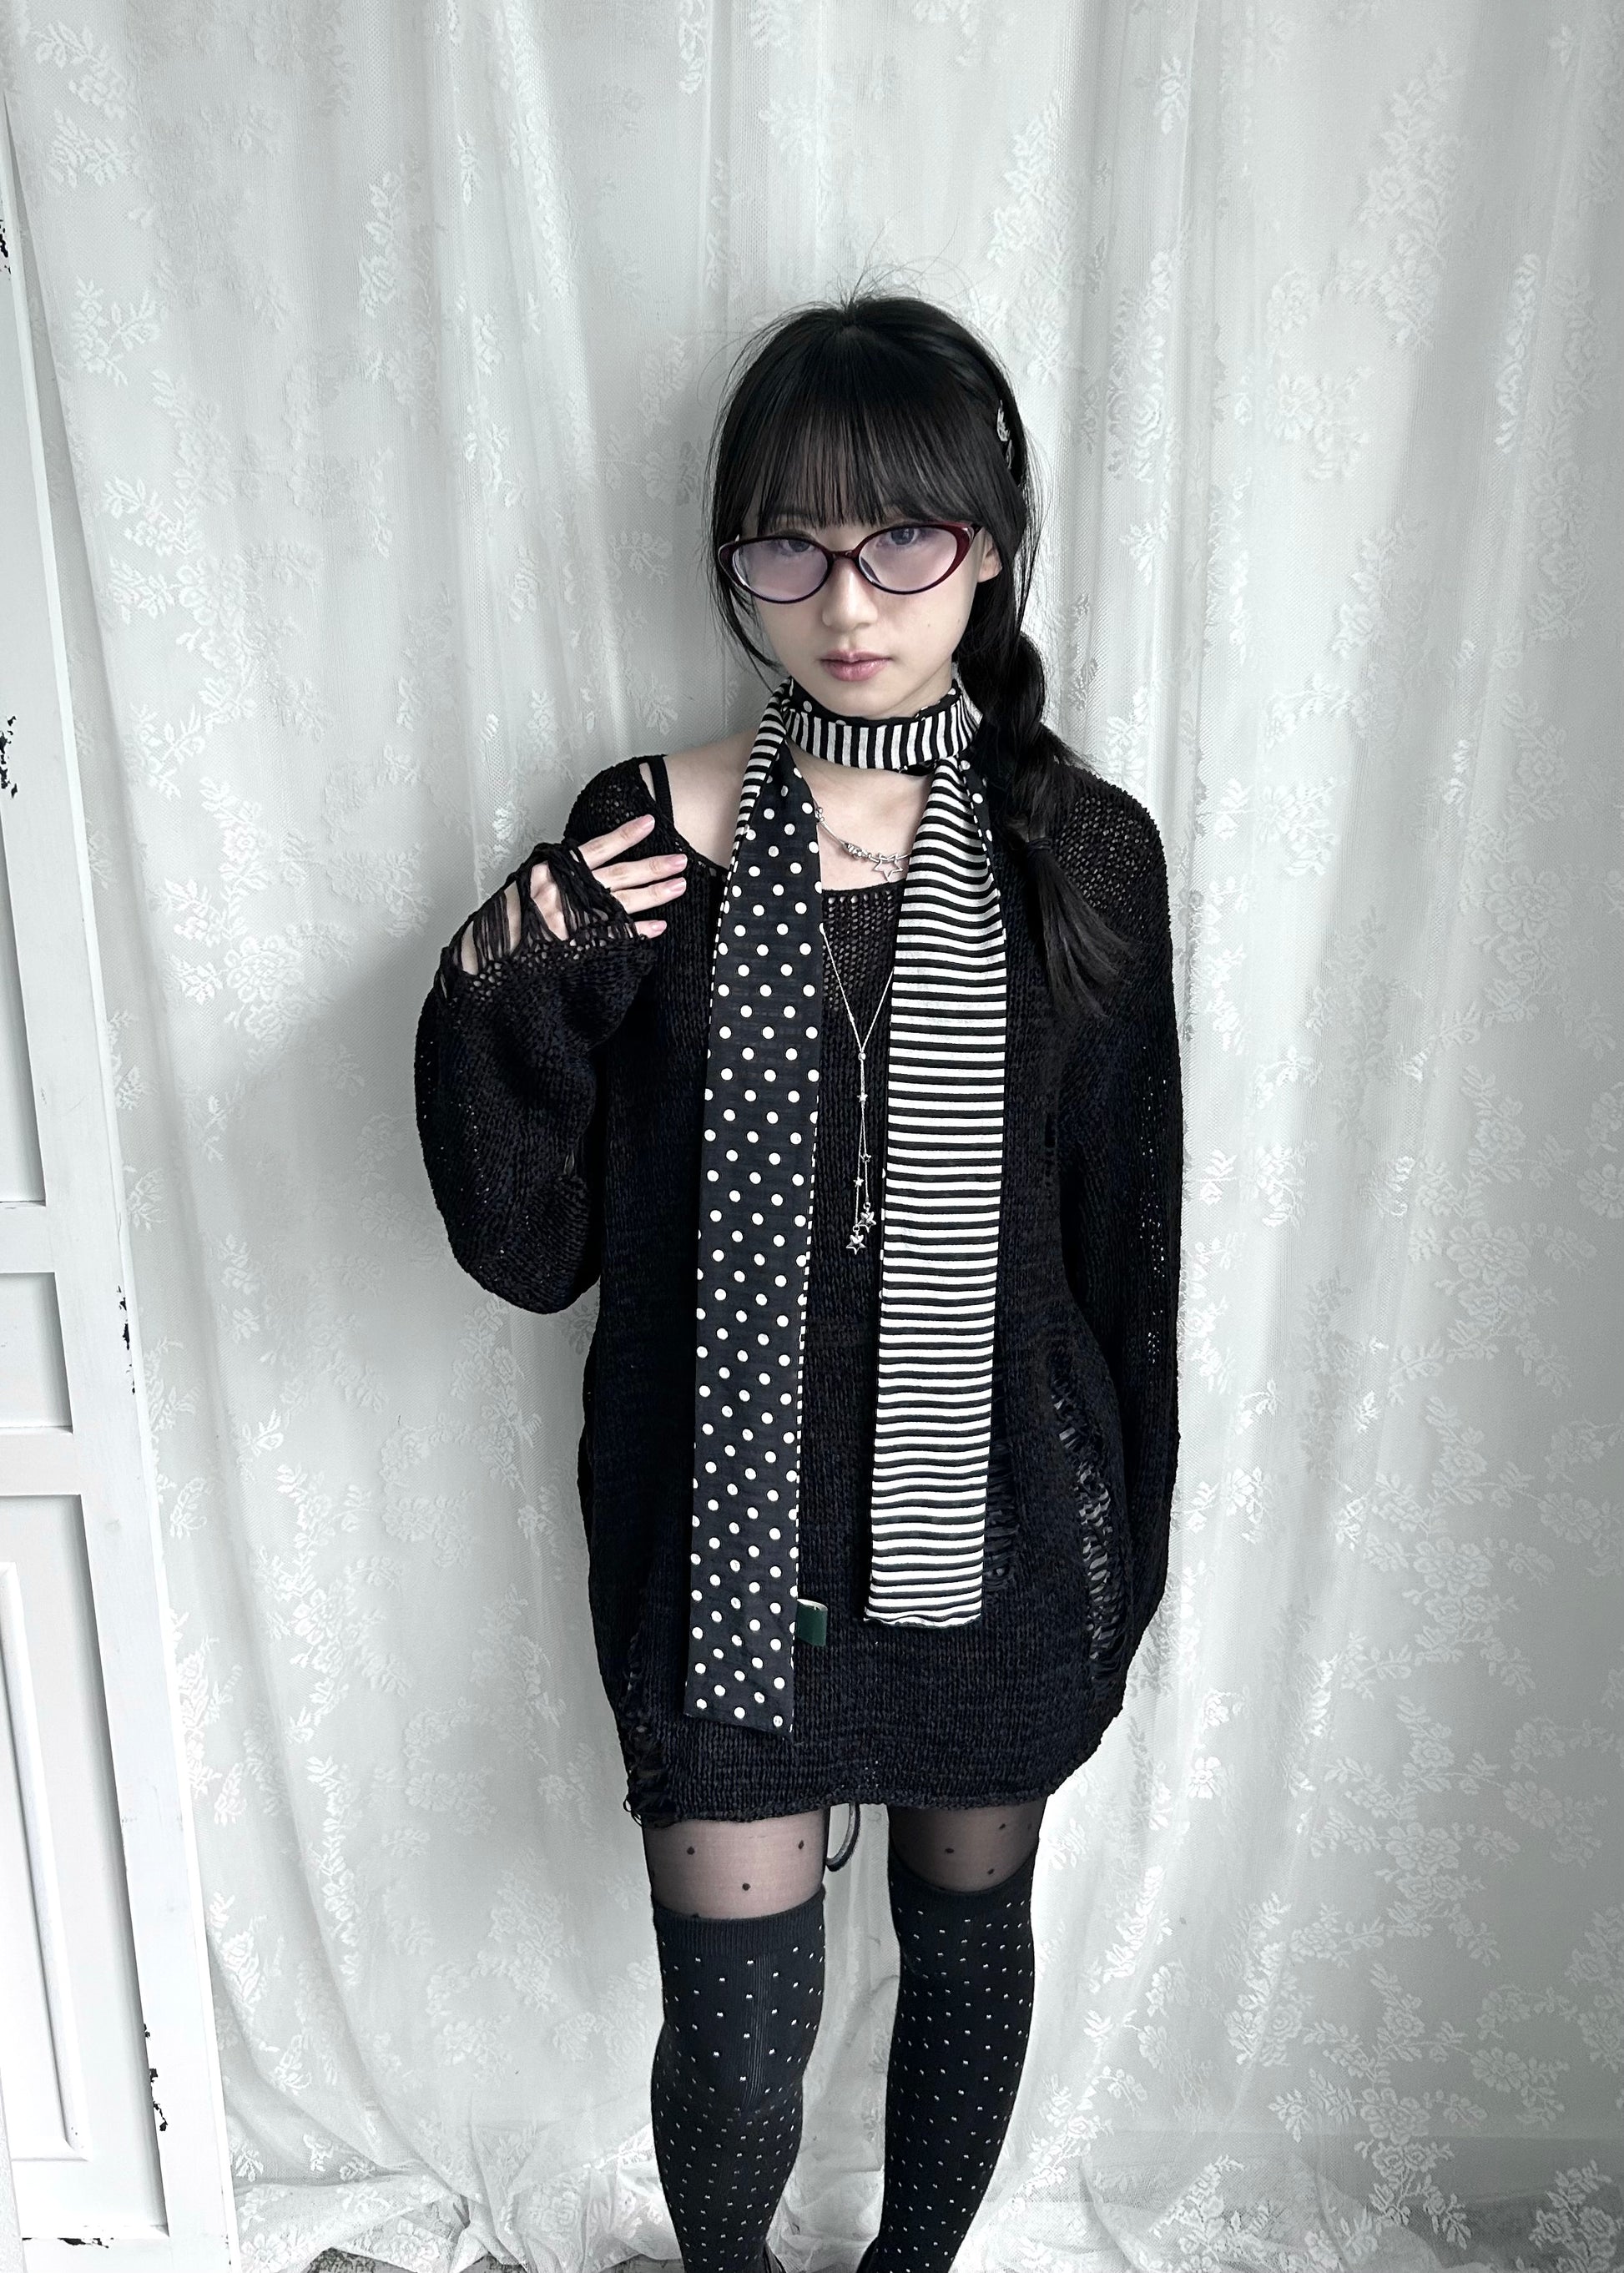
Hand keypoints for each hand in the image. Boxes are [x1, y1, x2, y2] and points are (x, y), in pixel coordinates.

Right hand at [458, 812, 685, 970]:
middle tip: (680, 860)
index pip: (595, 849)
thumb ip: (555, 876)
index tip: (649, 823)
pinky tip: (660, 926)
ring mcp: (575, 920)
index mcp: (552, 873)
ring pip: (624, 901)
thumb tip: (585, 865)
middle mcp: (565, 893)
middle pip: (619, 875)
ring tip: (679, 885)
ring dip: (655, 894)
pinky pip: (619, 935)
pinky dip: (640, 930)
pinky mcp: (581, 946)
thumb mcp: (526, 888)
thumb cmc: (506, 924)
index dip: (623, 836)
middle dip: (653, 867)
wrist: (490, 963)